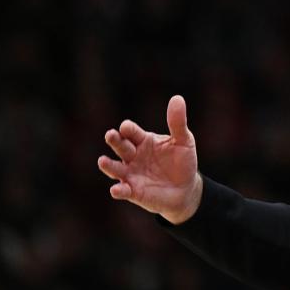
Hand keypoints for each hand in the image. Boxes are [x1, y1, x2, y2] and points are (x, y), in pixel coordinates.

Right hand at [98, 95, 202, 223]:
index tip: (126, 127)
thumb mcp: (184, 141)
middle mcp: (133, 156)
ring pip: (115, 168)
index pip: (131, 132)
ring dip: (108, 165)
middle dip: (115, 140)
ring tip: (102, 161)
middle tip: (110, 135)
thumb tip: (177, 98)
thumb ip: (178, 123)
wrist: (187, 188)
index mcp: (143, 140)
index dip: (128, 129)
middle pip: (120, 146)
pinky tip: (117, 190)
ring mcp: (131, 174)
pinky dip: (119, 190)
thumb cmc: (183, 161)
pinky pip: (123, 191)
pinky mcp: (133, 191)